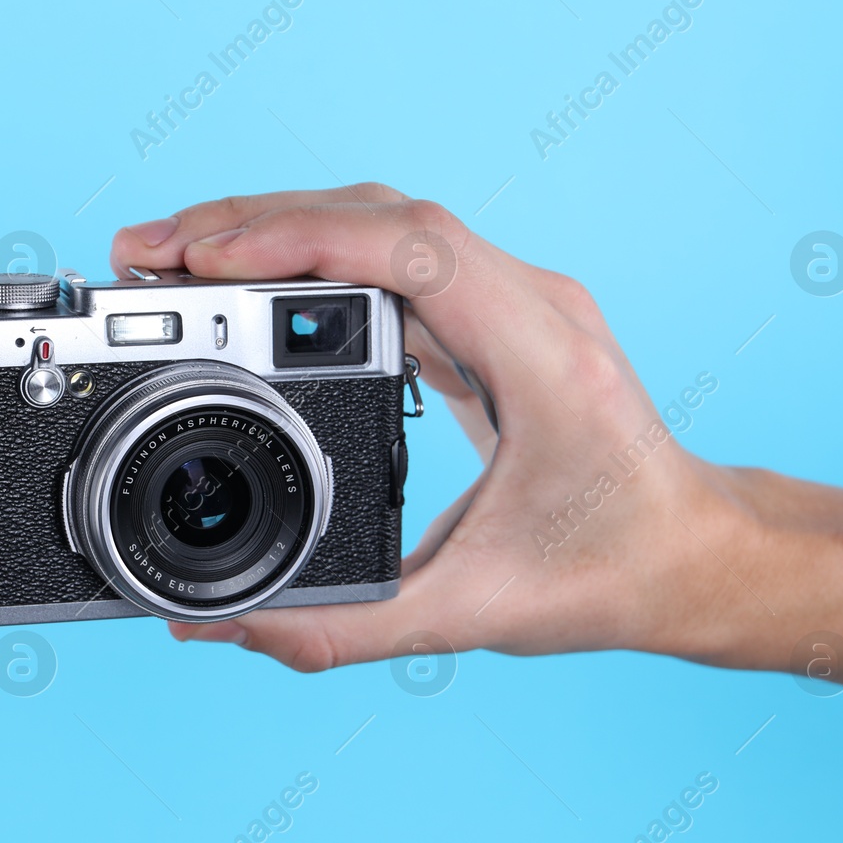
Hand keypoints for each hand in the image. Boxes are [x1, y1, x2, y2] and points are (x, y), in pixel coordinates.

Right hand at [109, 185, 737, 671]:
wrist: (694, 553)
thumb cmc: (614, 570)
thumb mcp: (473, 614)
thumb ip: (343, 629)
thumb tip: (224, 627)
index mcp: (541, 353)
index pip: (411, 247)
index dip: (297, 237)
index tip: (202, 258)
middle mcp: (531, 304)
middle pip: (379, 214)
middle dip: (253, 220)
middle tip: (147, 251)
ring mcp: (514, 299)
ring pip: (381, 221)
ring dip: (277, 226)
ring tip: (179, 256)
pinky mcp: (491, 316)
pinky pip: (393, 256)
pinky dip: (312, 254)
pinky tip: (253, 278)